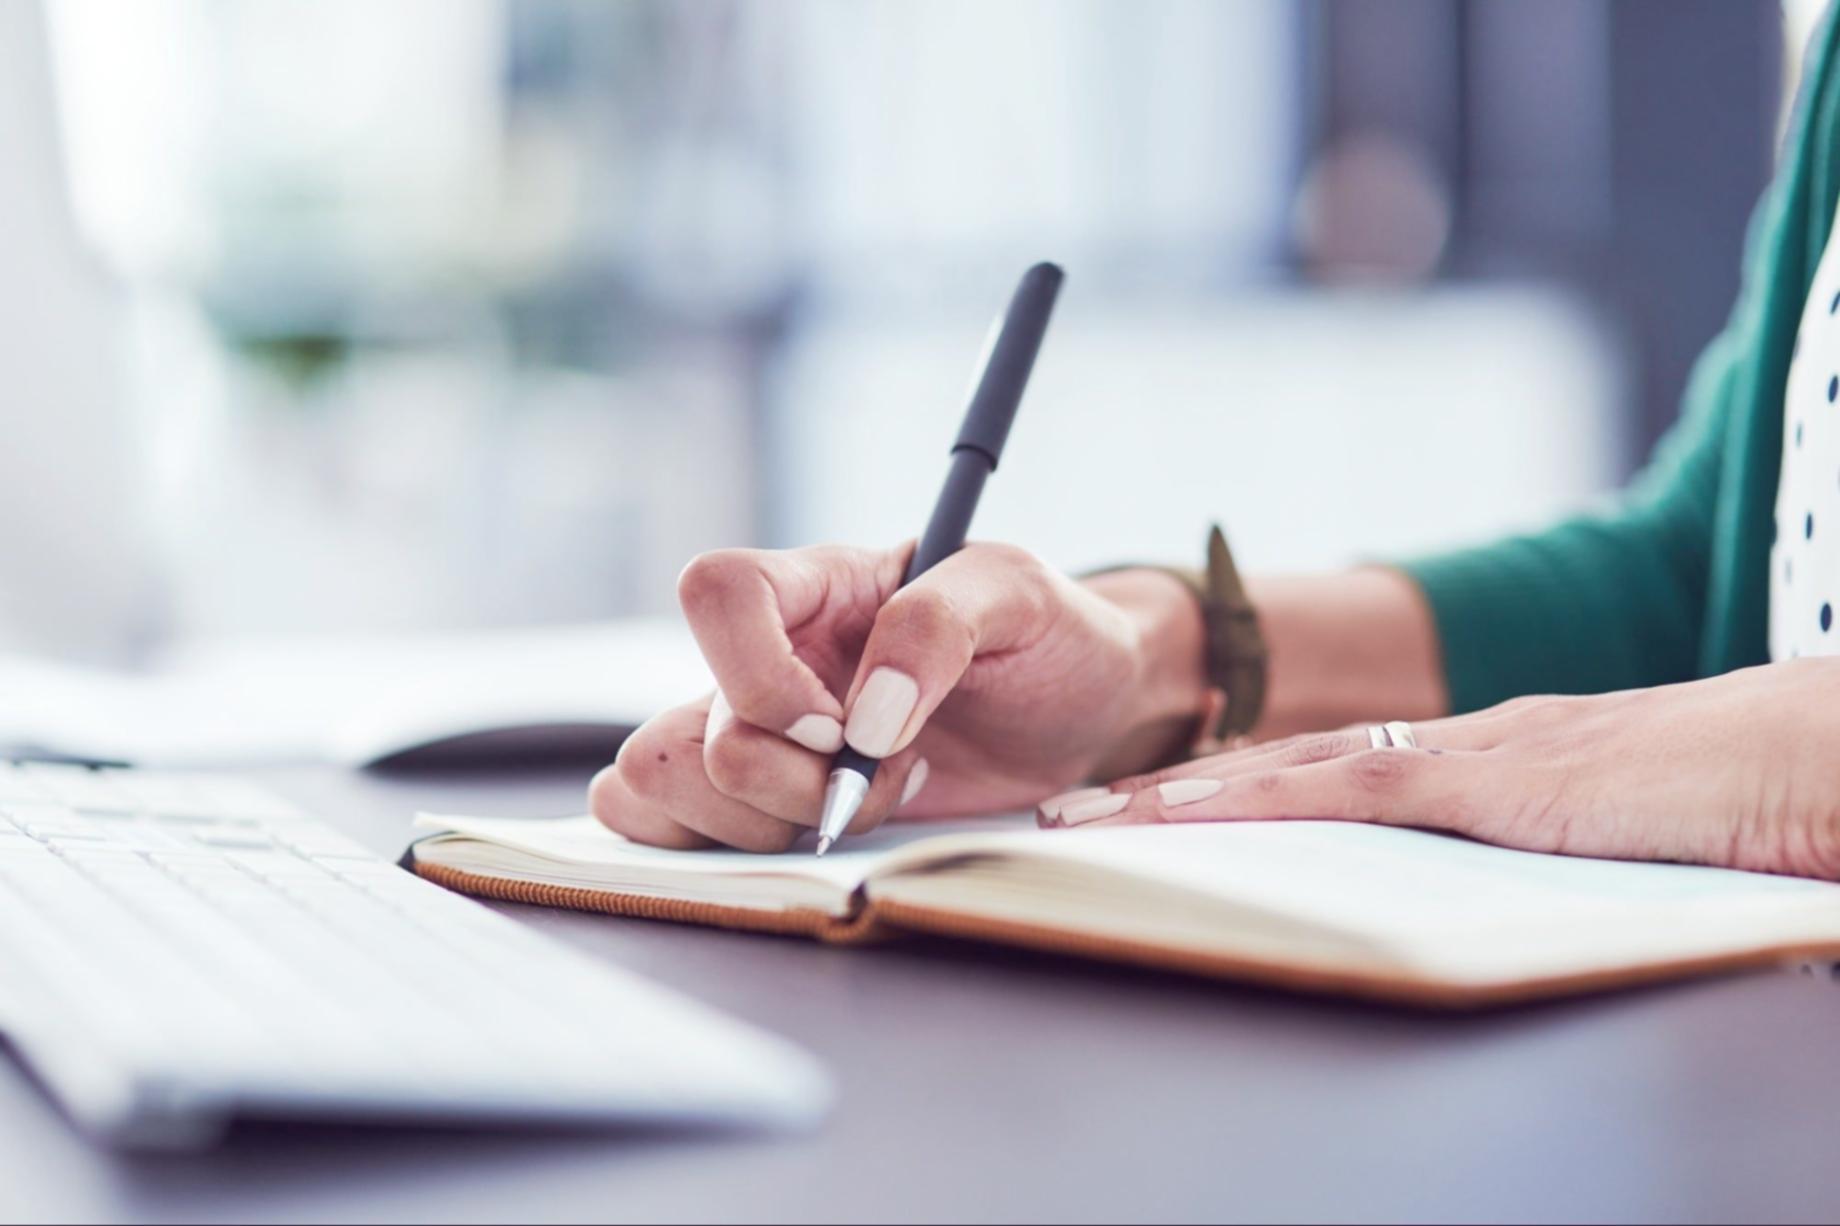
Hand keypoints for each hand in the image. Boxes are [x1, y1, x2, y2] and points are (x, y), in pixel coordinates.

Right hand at [591, 542, 1207, 850]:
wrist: (1078, 713)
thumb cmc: (1046, 637)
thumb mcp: (1019, 596)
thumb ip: (939, 622)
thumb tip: (866, 716)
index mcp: (817, 587)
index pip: (716, 591)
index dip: (760, 675)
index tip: (844, 727)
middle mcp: (767, 659)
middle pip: (691, 731)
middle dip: (796, 784)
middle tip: (890, 773)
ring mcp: (754, 734)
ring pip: (661, 782)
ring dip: (769, 823)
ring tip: (866, 805)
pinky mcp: (757, 801)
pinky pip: (662, 827)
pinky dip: (729, 849)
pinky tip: (823, 836)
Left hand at [1047, 659, 1839, 880]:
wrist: (1820, 759)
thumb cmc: (1740, 813)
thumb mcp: (1611, 851)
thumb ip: (1544, 864)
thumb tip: (1498, 911)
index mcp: (1488, 765)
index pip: (1330, 774)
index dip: (1234, 791)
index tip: (1154, 811)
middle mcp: (1461, 746)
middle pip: (1283, 763)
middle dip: (1170, 789)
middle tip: (1070, 809)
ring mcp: (1472, 754)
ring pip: (1288, 767)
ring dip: (1178, 793)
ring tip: (1081, 814)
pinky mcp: (1494, 777)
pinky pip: (1346, 785)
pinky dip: (1253, 797)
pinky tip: (1180, 812)